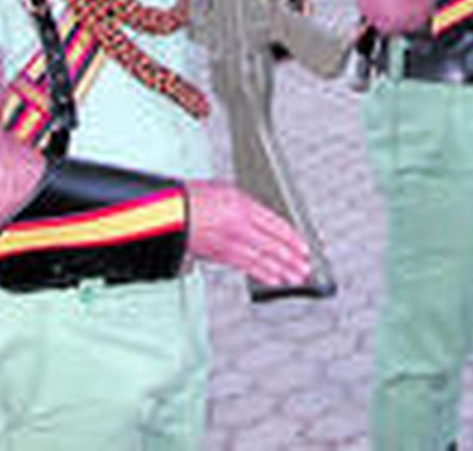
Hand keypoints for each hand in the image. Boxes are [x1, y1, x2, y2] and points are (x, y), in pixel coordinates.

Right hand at [186, 179, 311, 287]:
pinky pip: (248, 267)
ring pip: (264, 258)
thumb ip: (247, 207)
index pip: (277, 225)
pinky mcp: (220, 255)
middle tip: (305, 267)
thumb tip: (263, 222)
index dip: (293, 238)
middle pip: (274, 244)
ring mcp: (231, 241)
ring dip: (282, 270)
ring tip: (295, 278)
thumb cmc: (193, 198)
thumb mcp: (226, 191)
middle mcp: (240, 223)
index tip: (303, 247)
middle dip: (292, 258)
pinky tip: (274, 280)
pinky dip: (264, 274)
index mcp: (244, 204)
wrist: (168, 212)